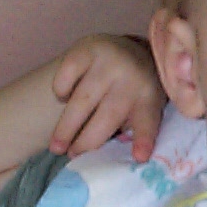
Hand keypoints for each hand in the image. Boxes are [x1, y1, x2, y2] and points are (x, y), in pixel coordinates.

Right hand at [49, 34, 165, 161]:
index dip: (144, 139)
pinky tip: (64, 98)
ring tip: (57, 147)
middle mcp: (130, 76)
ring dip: (66, 127)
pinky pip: (65, 77)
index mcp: (149, 95)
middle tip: (72, 157)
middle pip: (108, 116)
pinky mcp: (85, 49)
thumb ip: (137, 127)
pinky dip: (61, 91)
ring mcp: (108, 61)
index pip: (148, 119)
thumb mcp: (146, 105)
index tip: (139, 158)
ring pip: (82, 100)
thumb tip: (128, 158)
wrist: (129, 48)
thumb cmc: (136, 87)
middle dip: (88, 141)